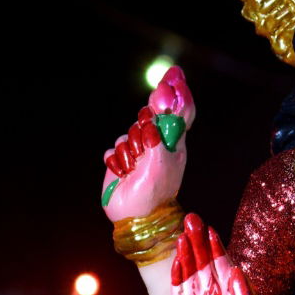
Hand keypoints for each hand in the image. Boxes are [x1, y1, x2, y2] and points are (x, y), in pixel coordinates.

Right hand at [101, 67, 195, 222]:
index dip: (177, 92)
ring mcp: (139, 151)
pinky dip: (116, 160)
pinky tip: (122, 172)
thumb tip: (153, 123)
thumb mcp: (160, 167)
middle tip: (147, 133)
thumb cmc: (153, 194)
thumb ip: (157, 142)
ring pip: (130, 131)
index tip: (174, 75)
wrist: (136, 218)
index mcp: (175, 143)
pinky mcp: (122, 159)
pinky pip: (115, 148)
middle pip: (151, 116)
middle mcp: (158, 144)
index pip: (180, 111)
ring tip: (133, 167)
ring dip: (130, 148)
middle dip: (146, 120)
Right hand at [172, 213, 257, 294]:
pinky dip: (178, 272)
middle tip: (192, 219)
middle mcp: (212, 286)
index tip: (211, 230)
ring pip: (190, 267)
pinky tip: (177, 259)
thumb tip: (236, 270)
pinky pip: (178, 285)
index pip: (222, 261)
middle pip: (204, 258)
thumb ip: (244, 294)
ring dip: (186, 251)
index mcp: (230, 287)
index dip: (216, 246)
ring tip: (182, 234)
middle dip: (198, 239)